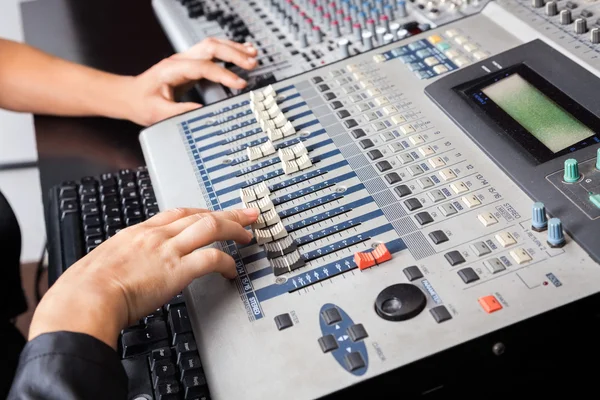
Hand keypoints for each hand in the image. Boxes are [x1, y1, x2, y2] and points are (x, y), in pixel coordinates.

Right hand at [29, 207, 258, 348]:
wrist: (85, 298)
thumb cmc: (85, 287)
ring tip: (247, 235)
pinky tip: (232, 271)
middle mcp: (155, 236)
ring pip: (210, 228)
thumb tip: (122, 269)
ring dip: (233, 229)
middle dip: (226, 213)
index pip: (176, 213)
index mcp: (137, 233)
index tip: (211, 213)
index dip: (199, 212)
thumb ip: (121, 259)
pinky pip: (211, 259)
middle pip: (199, 214)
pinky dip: (226, 263)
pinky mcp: (177, 270)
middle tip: (245, 213)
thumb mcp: (103, 262)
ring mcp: (167, 251)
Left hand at [126, 38, 257, 125]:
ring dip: (233, 48)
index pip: (204, 67)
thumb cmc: (141, 103)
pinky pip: (212, 53)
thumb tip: (202, 112)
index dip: (223, 74)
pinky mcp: (191, 65)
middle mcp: (180, 60)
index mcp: (172, 69)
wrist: (129, 96)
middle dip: (233, 53)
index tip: (239, 83)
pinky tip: (241, 52)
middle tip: (252, 63)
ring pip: (213, 45)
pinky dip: (228, 51)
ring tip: (252, 54)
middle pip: (211, 47)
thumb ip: (179, 111)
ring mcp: (186, 60)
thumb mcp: (157, 113)